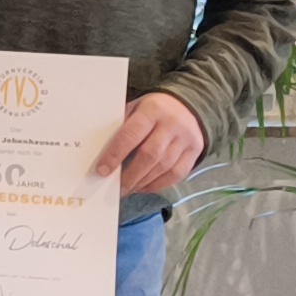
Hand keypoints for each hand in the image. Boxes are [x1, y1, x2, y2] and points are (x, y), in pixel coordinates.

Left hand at [91, 88, 207, 196]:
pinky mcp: (196, 150)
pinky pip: (178, 174)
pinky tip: (145, 187)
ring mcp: (186, 138)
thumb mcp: (135, 109)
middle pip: (150, 155)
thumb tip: (99, 154)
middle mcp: (171, 124)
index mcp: (152, 110)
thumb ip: (121, 127)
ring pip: (164, 166)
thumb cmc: (151, 111)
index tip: (102, 171)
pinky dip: (159, 184)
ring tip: (128, 189)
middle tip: (117, 188)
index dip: (115, 154)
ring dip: (143, 182)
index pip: (131, 135)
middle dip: (131, 175)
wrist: (187, 106)